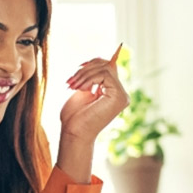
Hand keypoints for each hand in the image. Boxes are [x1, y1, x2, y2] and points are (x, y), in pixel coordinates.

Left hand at [55, 47, 128, 183]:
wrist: (73, 133)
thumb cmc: (75, 116)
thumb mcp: (83, 91)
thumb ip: (92, 77)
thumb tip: (99, 59)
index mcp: (113, 93)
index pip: (109, 67)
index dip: (94, 62)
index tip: (78, 67)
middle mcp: (121, 94)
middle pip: (107, 65)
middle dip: (86, 69)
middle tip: (70, 81)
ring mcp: (121, 96)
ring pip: (105, 69)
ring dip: (84, 74)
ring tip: (72, 86)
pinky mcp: (118, 96)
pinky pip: (105, 75)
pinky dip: (89, 79)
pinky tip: (81, 89)